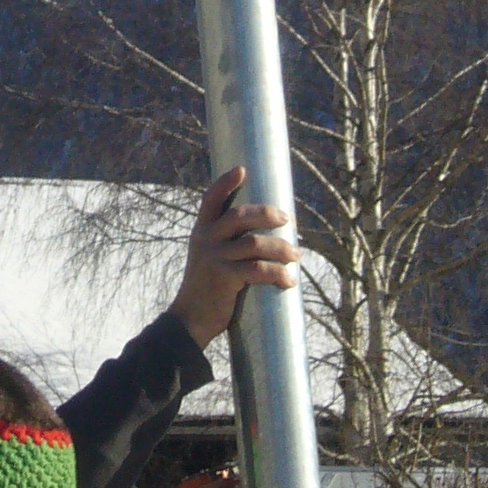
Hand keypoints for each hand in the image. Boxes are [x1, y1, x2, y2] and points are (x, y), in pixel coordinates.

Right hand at [170, 166, 299, 349]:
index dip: (226, 182)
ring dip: (281, 249)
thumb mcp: (209, 257)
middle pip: (239, 215)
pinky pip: (258, 270)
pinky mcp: (224, 278)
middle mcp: (206, 239)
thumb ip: (226, 241)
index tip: (242, 169)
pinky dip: (278, 274)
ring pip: (255, 244)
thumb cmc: (208, 286)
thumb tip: (264, 231)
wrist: (191, 319)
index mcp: (202, 230)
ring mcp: (214, 258)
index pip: (211, 198)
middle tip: (286, 220)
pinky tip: (288, 281)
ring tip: (296, 255)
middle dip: (267, 214)